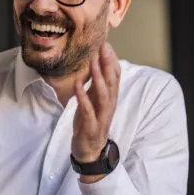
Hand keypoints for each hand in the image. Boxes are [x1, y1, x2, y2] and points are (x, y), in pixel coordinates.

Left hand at [72, 43, 120, 162]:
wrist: (89, 151)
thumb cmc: (91, 123)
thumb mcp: (94, 101)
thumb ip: (96, 85)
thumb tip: (96, 65)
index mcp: (110, 99)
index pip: (115, 77)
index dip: (111, 60)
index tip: (106, 43)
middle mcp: (109, 105)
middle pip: (112, 82)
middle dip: (108, 64)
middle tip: (104, 47)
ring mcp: (101, 116)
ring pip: (103, 95)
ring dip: (99, 78)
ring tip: (93, 63)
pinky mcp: (91, 126)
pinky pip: (88, 110)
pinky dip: (83, 97)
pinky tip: (78, 84)